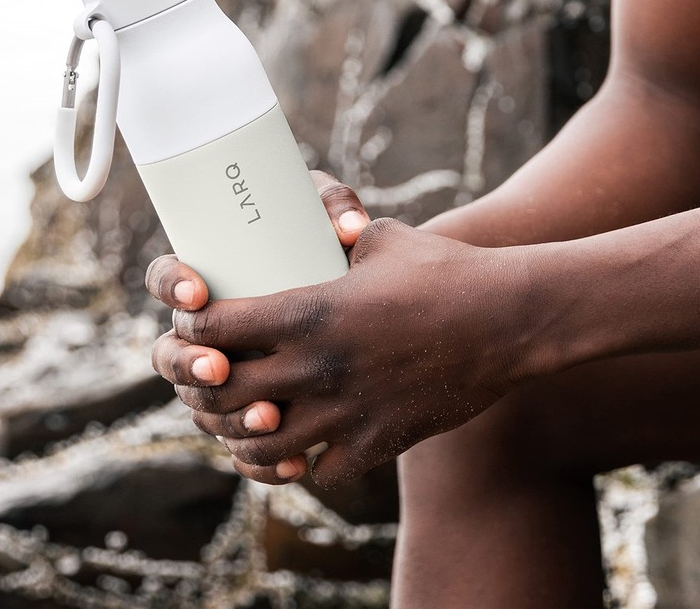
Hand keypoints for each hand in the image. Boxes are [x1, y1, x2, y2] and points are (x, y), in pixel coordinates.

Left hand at [148, 175, 536, 487]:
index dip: (190, 328)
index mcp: (308, 312)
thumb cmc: (443, 269)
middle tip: (207, 376)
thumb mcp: (380, 240)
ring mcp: (346, 412)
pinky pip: (319, 472)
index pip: (214, 327)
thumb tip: (323, 226)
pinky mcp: (377, 442)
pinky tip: (302, 446)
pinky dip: (301, 464)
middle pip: (224, 394)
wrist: (508, 320)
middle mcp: (317, 367)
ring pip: (263, 446)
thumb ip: (337, 237)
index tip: (192, 323)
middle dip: (203, 388)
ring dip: (243, 434)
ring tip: (244, 419)